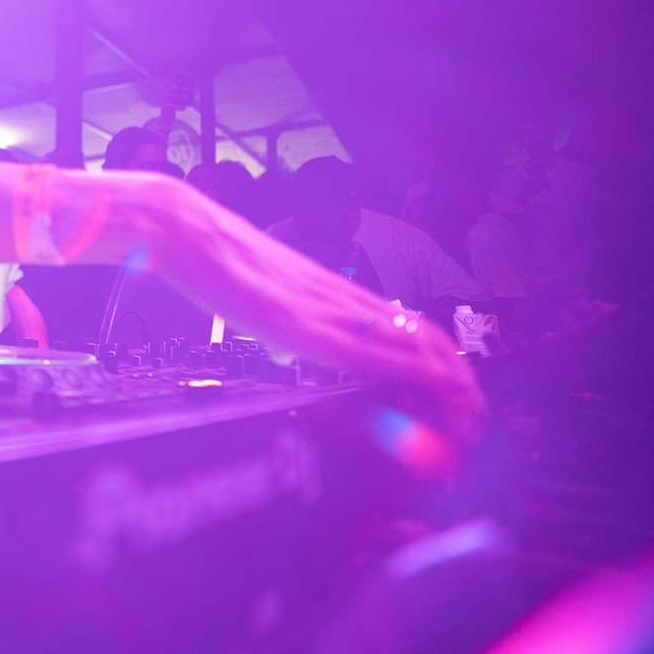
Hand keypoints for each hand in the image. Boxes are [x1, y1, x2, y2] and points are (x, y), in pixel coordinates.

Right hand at [139, 179, 485, 448]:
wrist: (181, 230)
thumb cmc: (209, 263)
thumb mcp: (258, 303)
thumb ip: (282, 327)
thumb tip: (293, 354)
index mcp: (331, 293)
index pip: (408, 326)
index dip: (442, 363)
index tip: (454, 401)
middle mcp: (338, 297)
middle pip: (424, 336)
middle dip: (461, 384)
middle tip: (472, 423)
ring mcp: (322, 307)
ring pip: (410, 340)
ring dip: (449, 384)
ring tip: (465, 420)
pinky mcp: (299, 322)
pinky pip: (367, 346)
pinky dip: (410, 368)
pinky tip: (432, 387)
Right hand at [159, 76, 190, 114]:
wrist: (166, 118)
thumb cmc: (172, 108)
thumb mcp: (175, 100)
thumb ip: (178, 95)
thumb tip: (186, 90)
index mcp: (165, 92)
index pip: (167, 84)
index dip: (173, 81)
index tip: (181, 81)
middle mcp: (163, 95)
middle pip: (170, 88)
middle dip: (179, 87)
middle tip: (187, 89)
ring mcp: (163, 100)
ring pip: (170, 95)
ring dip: (179, 95)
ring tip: (186, 97)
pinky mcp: (164, 107)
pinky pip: (172, 105)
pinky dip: (178, 107)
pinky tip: (184, 109)